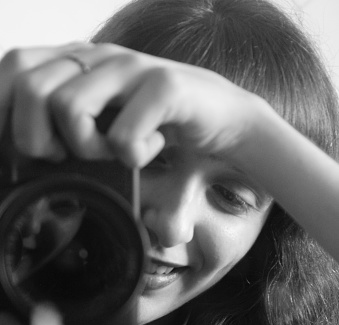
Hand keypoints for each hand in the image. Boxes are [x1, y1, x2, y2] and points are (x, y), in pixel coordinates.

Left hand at [0, 42, 261, 167]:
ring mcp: (132, 68)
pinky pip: (123, 133)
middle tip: (69, 158)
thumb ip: (64, 131)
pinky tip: (149, 151)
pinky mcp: (165, 86)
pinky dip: (132, 156)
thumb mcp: (103, 128)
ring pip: (68, 107)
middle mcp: (99, 57)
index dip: (3, 111)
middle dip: (38, 140)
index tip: (16, 153)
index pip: (14, 68)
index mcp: (78, 63)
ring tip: (114, 153)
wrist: (223, 121)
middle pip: (31, 88)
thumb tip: (22, 159)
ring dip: (87, 149)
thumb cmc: (157, 128)